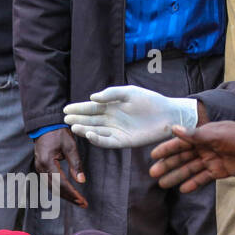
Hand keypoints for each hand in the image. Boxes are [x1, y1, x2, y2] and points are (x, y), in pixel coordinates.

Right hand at [33, 128, 86, 206]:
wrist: (45, 125)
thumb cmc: (58, 133)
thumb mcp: (70, 146)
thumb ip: (76, 164)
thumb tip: (81, 181)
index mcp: (48, 162)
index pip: (61, 183)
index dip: (72, 193)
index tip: (82, 201)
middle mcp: (41, 167)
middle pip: (56, 189)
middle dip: (69, 197)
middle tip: (83, 204)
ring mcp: (39, 168)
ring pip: (52, 187)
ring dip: (64, 195)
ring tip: (77, 200)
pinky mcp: (40, 167)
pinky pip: (49, 182)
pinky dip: (59, 189)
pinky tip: (67, 192)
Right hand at [64, 86, 199, 148]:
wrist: (168, 114)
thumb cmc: (150, 100)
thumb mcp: (129, 92)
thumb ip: (111, 94)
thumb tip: (93, 97)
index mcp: (111, 106)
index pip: (91, 108)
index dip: (78, 109)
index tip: (66, 110)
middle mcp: (111, 120)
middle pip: (90, 120)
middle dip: (78, 120)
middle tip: (66, 120)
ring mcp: (116, 131)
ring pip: (96, 131)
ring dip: (85, 130)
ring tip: (74, 127)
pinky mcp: (124, 141)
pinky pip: (107, 141)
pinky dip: (98, 139)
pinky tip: (90, 134)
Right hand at [148, 121, 234, 190]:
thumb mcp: (214, 134)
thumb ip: (194, 135)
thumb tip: (174, 129)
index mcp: (202, 136)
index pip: (180, 143)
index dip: (166, 149)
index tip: (153, 156)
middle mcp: (204, 147)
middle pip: (182, 158)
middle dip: (168, 165)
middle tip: (154, 174)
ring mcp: (210, 160)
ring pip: (190, 169)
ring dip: (177, 176)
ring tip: (163, 184)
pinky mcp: (219, 171)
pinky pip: (203, 178)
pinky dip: (193, 183)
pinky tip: (183, 189)